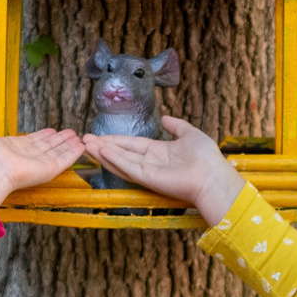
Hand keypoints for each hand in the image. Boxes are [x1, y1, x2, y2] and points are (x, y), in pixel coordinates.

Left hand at [0, 104, 83, 209]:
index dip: (43, 135)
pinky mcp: (50, 169)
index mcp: (14, 148)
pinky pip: (65, 160)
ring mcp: (40, 163)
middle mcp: (29, 156)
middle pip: (48, 146)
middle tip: (70, 133)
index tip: (52, 130)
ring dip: (68, 145)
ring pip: (58, 152)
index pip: (33, 141)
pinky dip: (74, 153)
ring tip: (79, 137)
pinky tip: (82, 146)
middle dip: (59, 139)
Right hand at [82, 115, 245, 226]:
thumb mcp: (190, 134)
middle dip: (103, 146)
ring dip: (103, 152)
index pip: (132, 144)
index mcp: (159, 152)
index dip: (116, 140)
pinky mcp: (147, 178)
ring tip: (86, 145)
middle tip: (84, 139)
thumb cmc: (206, 157)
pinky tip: (101, 151)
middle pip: (122, 152)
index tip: (99, 135)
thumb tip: (166, 118)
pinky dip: (114, 159)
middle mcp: (150, 162)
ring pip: (120, 160)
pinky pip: (128, 167)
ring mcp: (147, 171)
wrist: (212, 176)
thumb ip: (176, 126)